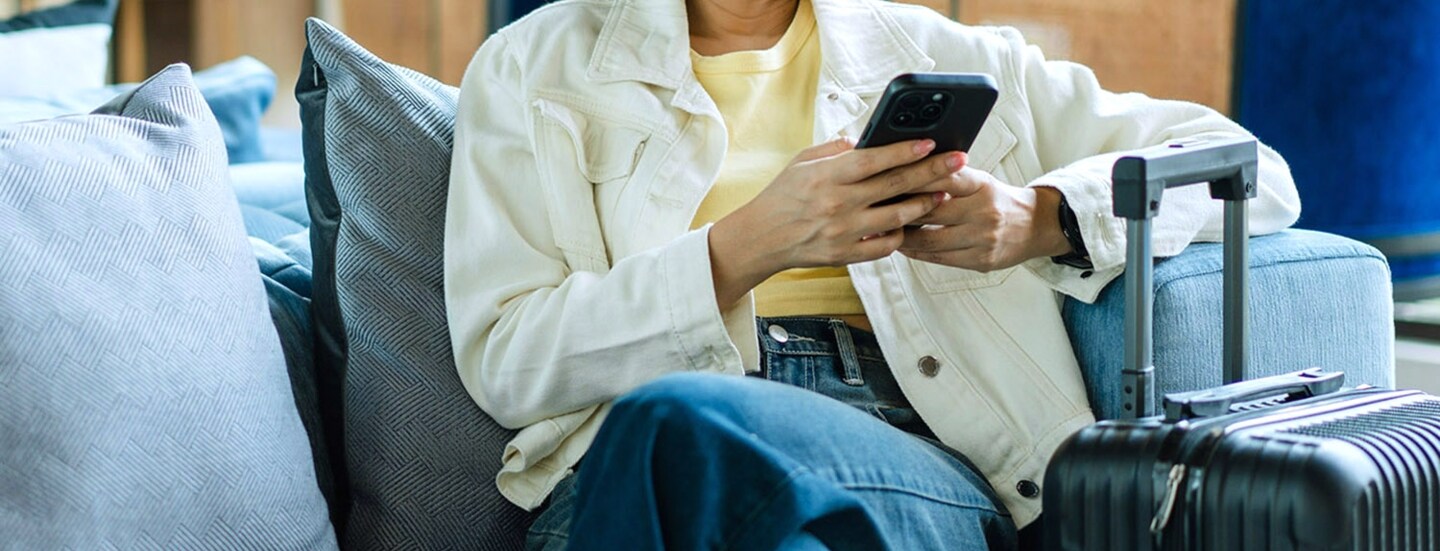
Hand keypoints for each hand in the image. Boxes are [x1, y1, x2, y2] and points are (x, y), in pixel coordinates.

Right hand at [708, 138, 964, 307]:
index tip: (932, 142)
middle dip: (932, 171)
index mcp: (828, 176)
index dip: (906, 150)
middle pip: (895, 186)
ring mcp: (844, 232)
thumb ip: (836, 150)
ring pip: (898, 218)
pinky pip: (886, 246)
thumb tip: (868, 141)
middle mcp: (839, 204)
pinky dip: (901, 234)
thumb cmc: (783, 195)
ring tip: (943, 193)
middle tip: (958, 161)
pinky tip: (910, 223)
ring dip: (925, 204)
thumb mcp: (802, 161)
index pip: (875, 160)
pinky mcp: (846, 255)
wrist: (761, 238)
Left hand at [898, 167, 1070, 272]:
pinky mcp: (980, 260)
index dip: (913, 176)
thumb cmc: (997, 200)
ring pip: (931, 239)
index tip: (886, 176)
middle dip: (901, 207)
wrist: (1035, 226)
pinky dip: (916, 252)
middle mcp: (984, 211)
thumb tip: (907, 168)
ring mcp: (982, 238)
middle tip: (874, 204)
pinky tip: (901, 244)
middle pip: (932, 209)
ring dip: (903, 235)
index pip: (943, 176)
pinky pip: (939, 258)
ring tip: (882, 228)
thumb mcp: (979, 180)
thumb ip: (949, 177)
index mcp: (982, 185)